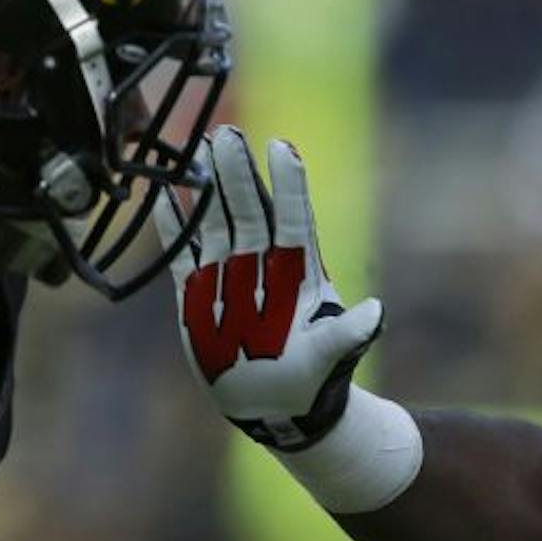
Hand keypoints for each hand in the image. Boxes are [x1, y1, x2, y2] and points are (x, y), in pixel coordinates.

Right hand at [158, 126, 382, 451]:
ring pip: (218, 222)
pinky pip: (185, 253)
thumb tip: (376, 313)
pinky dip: (175, 226)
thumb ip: (349, 334)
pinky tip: (165, 194)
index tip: (280, 147)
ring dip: (209, 188)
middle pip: (250, 210)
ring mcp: (231, 275)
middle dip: (239, 173)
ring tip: (200, 148)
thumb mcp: (333, 356)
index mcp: (298, 273)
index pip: (291, 218)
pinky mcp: (201, 293)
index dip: (287, 184)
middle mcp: (264, 265)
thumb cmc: (314, 378)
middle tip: (226, 134)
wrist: (279, 406)